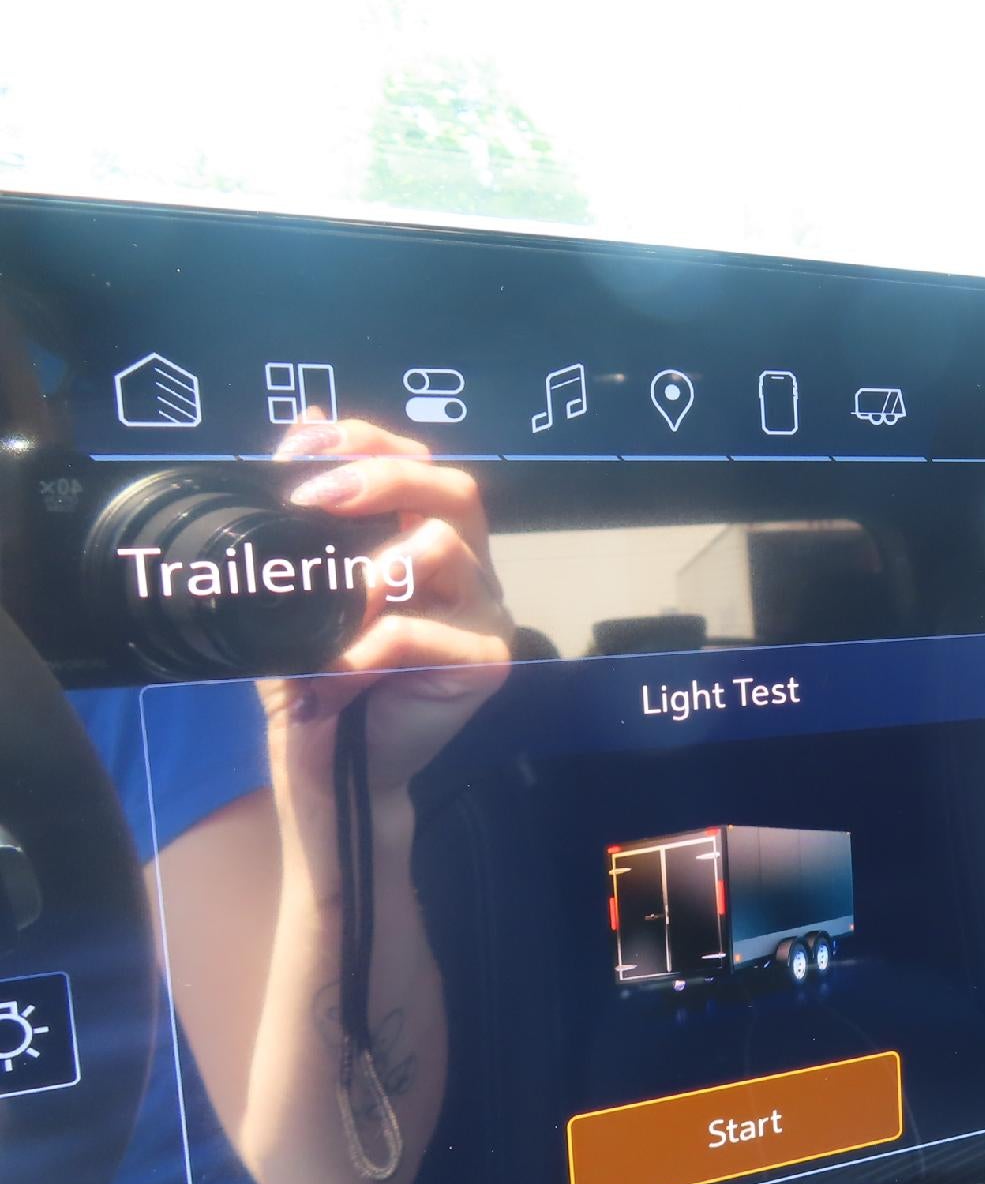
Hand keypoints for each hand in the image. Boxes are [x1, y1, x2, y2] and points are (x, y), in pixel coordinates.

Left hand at [257, 420, 510, 803]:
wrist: (330, 764)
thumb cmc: (316, 676)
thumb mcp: (297, 587)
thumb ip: (308, 513)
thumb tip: (306, 419)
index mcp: (426, 538)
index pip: (418, 462)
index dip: (364, 441)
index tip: (297, 450)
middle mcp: (466, 568)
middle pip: (454, 488)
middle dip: (384, 477)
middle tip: (314, 501)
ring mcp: (483, 613)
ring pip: (444, 548)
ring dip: (366, 575)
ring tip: (325, 618)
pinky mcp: (487, 660)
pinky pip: (422, 631)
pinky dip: (362, 648)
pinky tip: (332, 674)